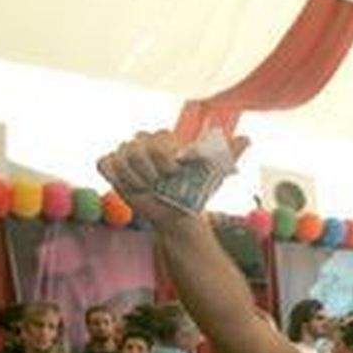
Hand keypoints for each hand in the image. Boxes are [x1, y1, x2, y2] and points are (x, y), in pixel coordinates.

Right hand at [96, 129, 248, 228]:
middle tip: (161, 184)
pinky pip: (105, 163)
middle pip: (135, 147)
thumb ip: (228, 153)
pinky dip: (117, 176)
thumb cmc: (195, 192)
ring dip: (136, 178)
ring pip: (121, 157)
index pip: (155, 139)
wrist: (176, 214)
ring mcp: (126, 153)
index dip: (163, 158)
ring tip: (149, 188)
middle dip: (149, 171)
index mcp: (165, 138)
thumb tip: (247, 138)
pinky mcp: (111, 166)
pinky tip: (133, 186)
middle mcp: (143, 141)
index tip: (174, 174)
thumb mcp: (214, 173)